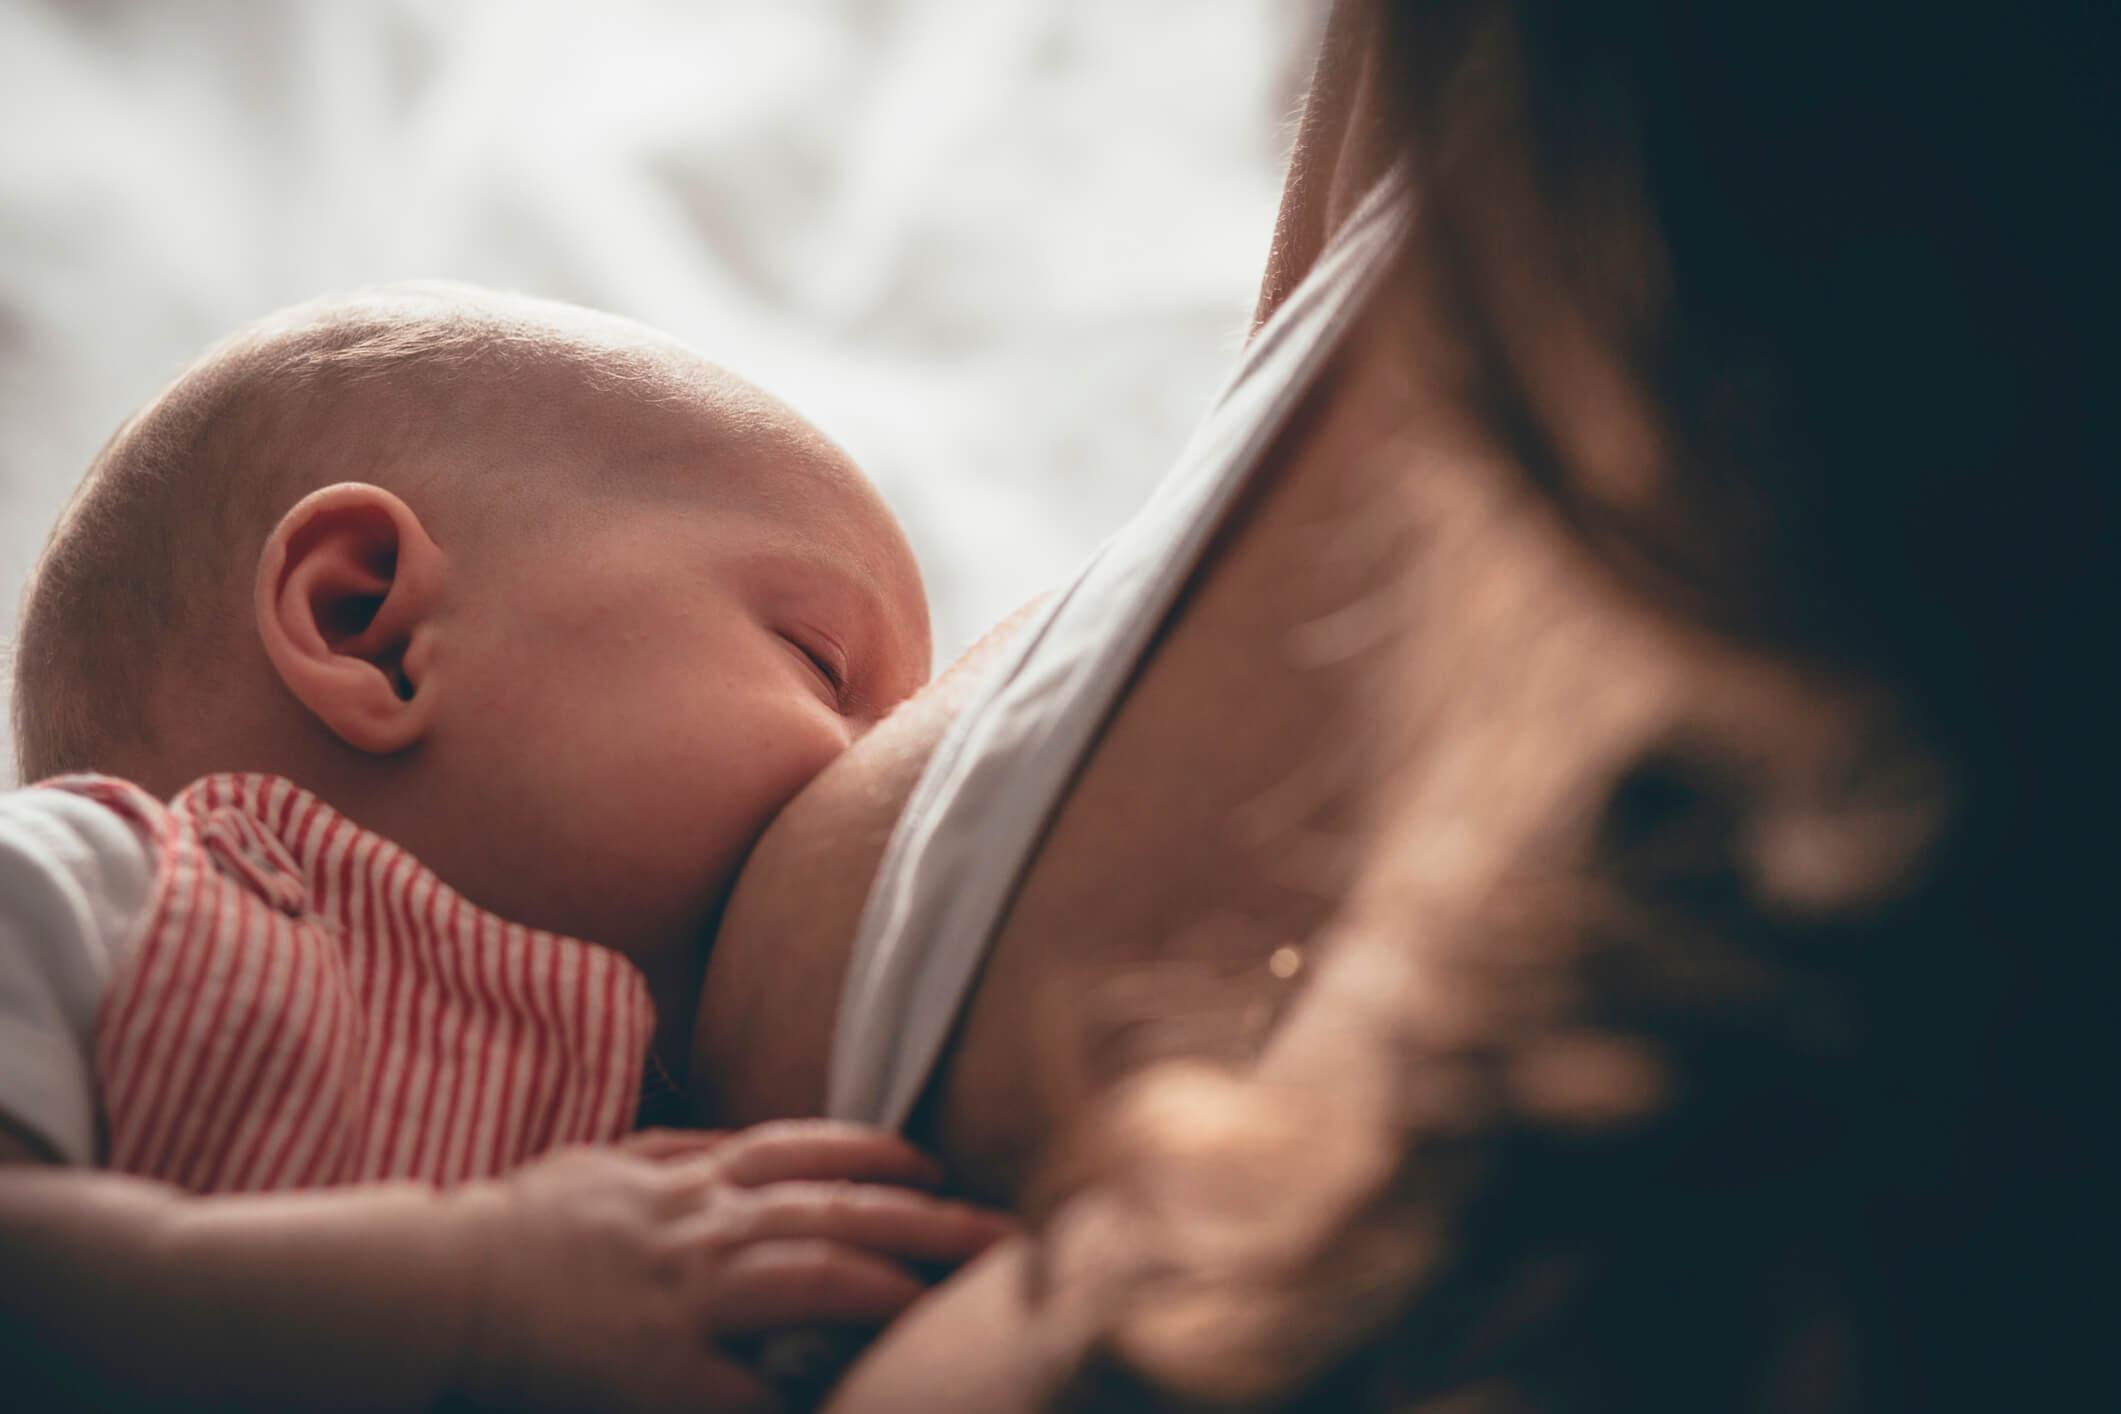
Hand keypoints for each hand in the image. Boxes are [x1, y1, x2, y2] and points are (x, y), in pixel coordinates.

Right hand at [448, 1121, 1012, 1413]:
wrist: (438, 1283)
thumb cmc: (525, 1225)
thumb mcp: (612, 1163)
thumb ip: (687, 1150)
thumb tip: (757, 1142)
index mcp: (691, 1178)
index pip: (808, 1151)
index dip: (880, 1157)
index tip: (934, 1168)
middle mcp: (702, 1226)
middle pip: (837, 1209)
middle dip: (928, 1220)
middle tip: (1004, 1231)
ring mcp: (684, 1296)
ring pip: (811, 1277)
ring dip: (892, 1284)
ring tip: (957, 1298)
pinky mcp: (659, 1369)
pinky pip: (749, 1385)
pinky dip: (801, 1388)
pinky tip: (857, 1394)